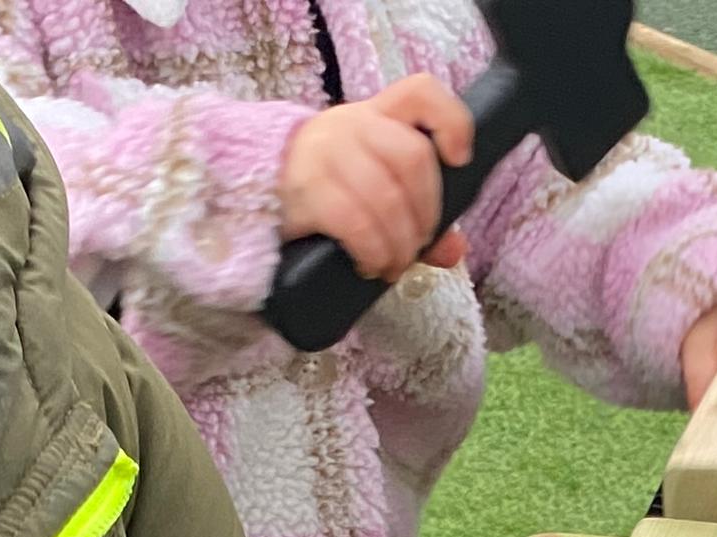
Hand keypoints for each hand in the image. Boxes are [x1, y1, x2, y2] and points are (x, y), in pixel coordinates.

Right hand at [276, 77, 475, 283]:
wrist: (258, 192)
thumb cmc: (328, 189)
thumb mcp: (374, 189)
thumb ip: (419, 214)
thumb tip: (453, 250)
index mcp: (377, 114)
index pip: (421, 92)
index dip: (451, 121)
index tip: (459, 160)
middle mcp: (352, 123)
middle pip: (413, 157)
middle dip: (427, 213)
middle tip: (418, 243)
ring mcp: (327, 151)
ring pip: (388, 197)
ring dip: (400, 243)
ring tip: (394, 264)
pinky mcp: (308, 187)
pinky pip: (356, 223)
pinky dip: (374, 252)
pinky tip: (370, 264)